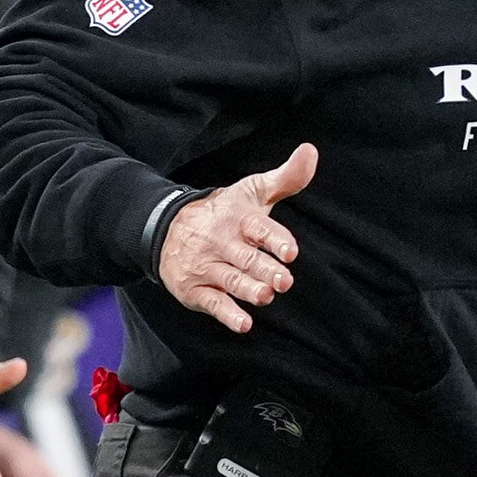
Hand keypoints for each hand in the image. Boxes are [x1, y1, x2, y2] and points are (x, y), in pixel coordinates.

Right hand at [158, 142, 317, 332]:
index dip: (275, 240)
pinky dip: (227, 315)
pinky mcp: (195, 289)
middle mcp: (221, 242)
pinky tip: (244, 324)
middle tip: (284, 281)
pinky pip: (212, 304)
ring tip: (265, 296)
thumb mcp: (252, 191)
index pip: (258, 228)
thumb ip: (285, 178)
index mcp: (238, 218)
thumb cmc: (224, 212)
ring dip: (249, 290)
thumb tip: (311, 151)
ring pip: (230, 280)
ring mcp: (206, 266)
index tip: (290, 251)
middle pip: (246, 258)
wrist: (166, 227)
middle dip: (265, 270)